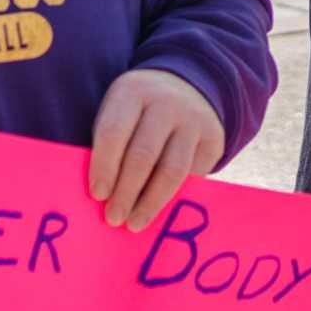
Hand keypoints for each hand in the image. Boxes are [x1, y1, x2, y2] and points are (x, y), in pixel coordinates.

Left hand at [88, 68, 224, 230]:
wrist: (186, 87)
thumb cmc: (138, 113)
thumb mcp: (119, 112)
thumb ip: (109, 145)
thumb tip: (102, 197)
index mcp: (132, 91)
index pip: (114, 132)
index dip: (104, 167)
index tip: (97, 195)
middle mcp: (166, 102)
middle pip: (143, 154)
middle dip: (126, 191)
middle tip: (113, 218)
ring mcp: (193, 120)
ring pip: (172, 170)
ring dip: (150, 203)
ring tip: (134, 223)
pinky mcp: (213, 138)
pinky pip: (193, 176)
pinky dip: (174, 198)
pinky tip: (159, 211)